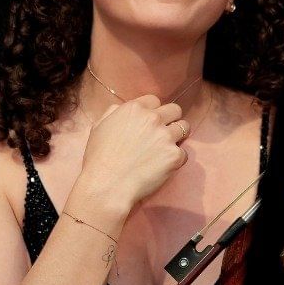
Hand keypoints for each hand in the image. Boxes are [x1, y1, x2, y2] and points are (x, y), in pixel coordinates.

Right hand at [77, 94, 189, 212]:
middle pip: (175, 110)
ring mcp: (166, 136)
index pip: (155, 100)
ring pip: (184, 128)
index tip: (150, 122)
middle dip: (171, 120)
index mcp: (134, 109)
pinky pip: (184, 153)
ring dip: (177, 137)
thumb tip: (122, 109)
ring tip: (166, 149)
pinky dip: (176, 159)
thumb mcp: (99, 126)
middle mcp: (153, 118)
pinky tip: (163, 166)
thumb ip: (114, 112)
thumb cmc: (99, 159)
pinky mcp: (174, 155)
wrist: (107, 185)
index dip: (153, 111)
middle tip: (163, 134)